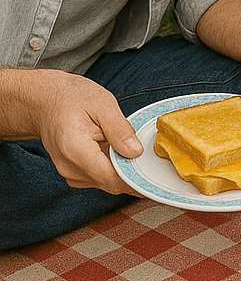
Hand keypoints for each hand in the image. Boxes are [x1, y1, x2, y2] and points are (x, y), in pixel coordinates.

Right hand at [31, 72, 141, 195]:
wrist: (47, 102)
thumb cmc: (73, 98)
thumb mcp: (102, 104)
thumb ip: (119, 129)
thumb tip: (135, 152)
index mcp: (75, 150)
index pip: (110, 177)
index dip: (135, 178)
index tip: (154, 175)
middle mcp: (69, 167)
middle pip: (110, 183)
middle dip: (133, 175)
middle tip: (151, 160)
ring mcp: (69, 173)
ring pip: (106, 182)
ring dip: (123, 171)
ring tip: (131, 150)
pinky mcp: (73, 173)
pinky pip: (99, 177)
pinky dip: (113, 168)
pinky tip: (119, 153)